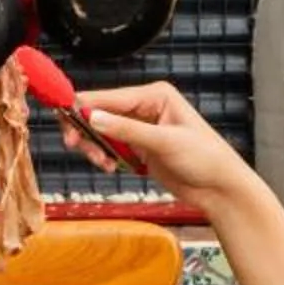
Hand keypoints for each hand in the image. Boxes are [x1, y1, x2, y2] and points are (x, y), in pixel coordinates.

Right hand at [58, 81, 258, 208]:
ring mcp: (140, 128)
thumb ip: (127, 130)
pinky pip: (109, 147)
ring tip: (104, 163)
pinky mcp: (138, 147)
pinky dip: (104, 156)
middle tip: (75, 147)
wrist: (219, 188)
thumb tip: (93, 117)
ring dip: (95, 147)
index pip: (108, 97)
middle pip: (99, 113)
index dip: (83, 107)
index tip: (64, 120)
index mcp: (155, 95)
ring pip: (101, 132)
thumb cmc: (205, 158)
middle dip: (86, 131)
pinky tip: (111, 167)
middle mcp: (145, 107)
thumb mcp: (165, 143)